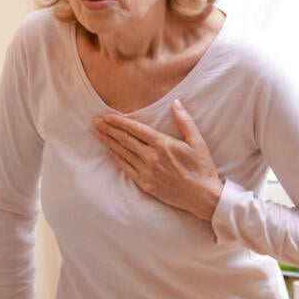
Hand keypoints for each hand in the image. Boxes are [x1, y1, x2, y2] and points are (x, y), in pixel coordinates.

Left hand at [92, 99, 222, 219]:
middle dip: (109, 129)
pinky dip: (117, 159)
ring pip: (123, 153)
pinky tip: (110, 152)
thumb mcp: (197, 141)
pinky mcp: (145, 183)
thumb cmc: (202, 167)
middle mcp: (152, 157)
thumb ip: (185, 121)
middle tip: (95, 122)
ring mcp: (147, 171)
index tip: (107, 116)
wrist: (203, 196)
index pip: (136, 129)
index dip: (119, 122)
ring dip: (109, 142)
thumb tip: (176, 102)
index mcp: (163, 144)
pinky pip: (127, 169)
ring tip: (98, 133)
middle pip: (125, 140)